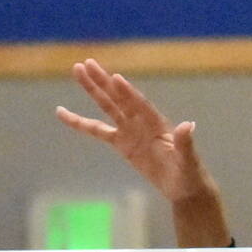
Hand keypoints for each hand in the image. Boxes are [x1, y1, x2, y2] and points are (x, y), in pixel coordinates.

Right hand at [55, 59, 228, 246]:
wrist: (183, 187)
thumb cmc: (189, 174)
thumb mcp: (189, 161)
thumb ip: (185, 144)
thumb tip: (188, 126)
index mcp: (158, 123)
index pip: (140, 105)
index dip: (128, 93)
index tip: (116, 78)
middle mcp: (142, 122)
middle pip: (119, 98)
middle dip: (103, 81)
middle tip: (86, 63)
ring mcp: (130, 131)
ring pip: (107, 106)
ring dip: (93, 90)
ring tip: (77, 71)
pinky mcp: (121, 143)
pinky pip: (97, 131)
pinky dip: (80, 123)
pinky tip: (63, 113)